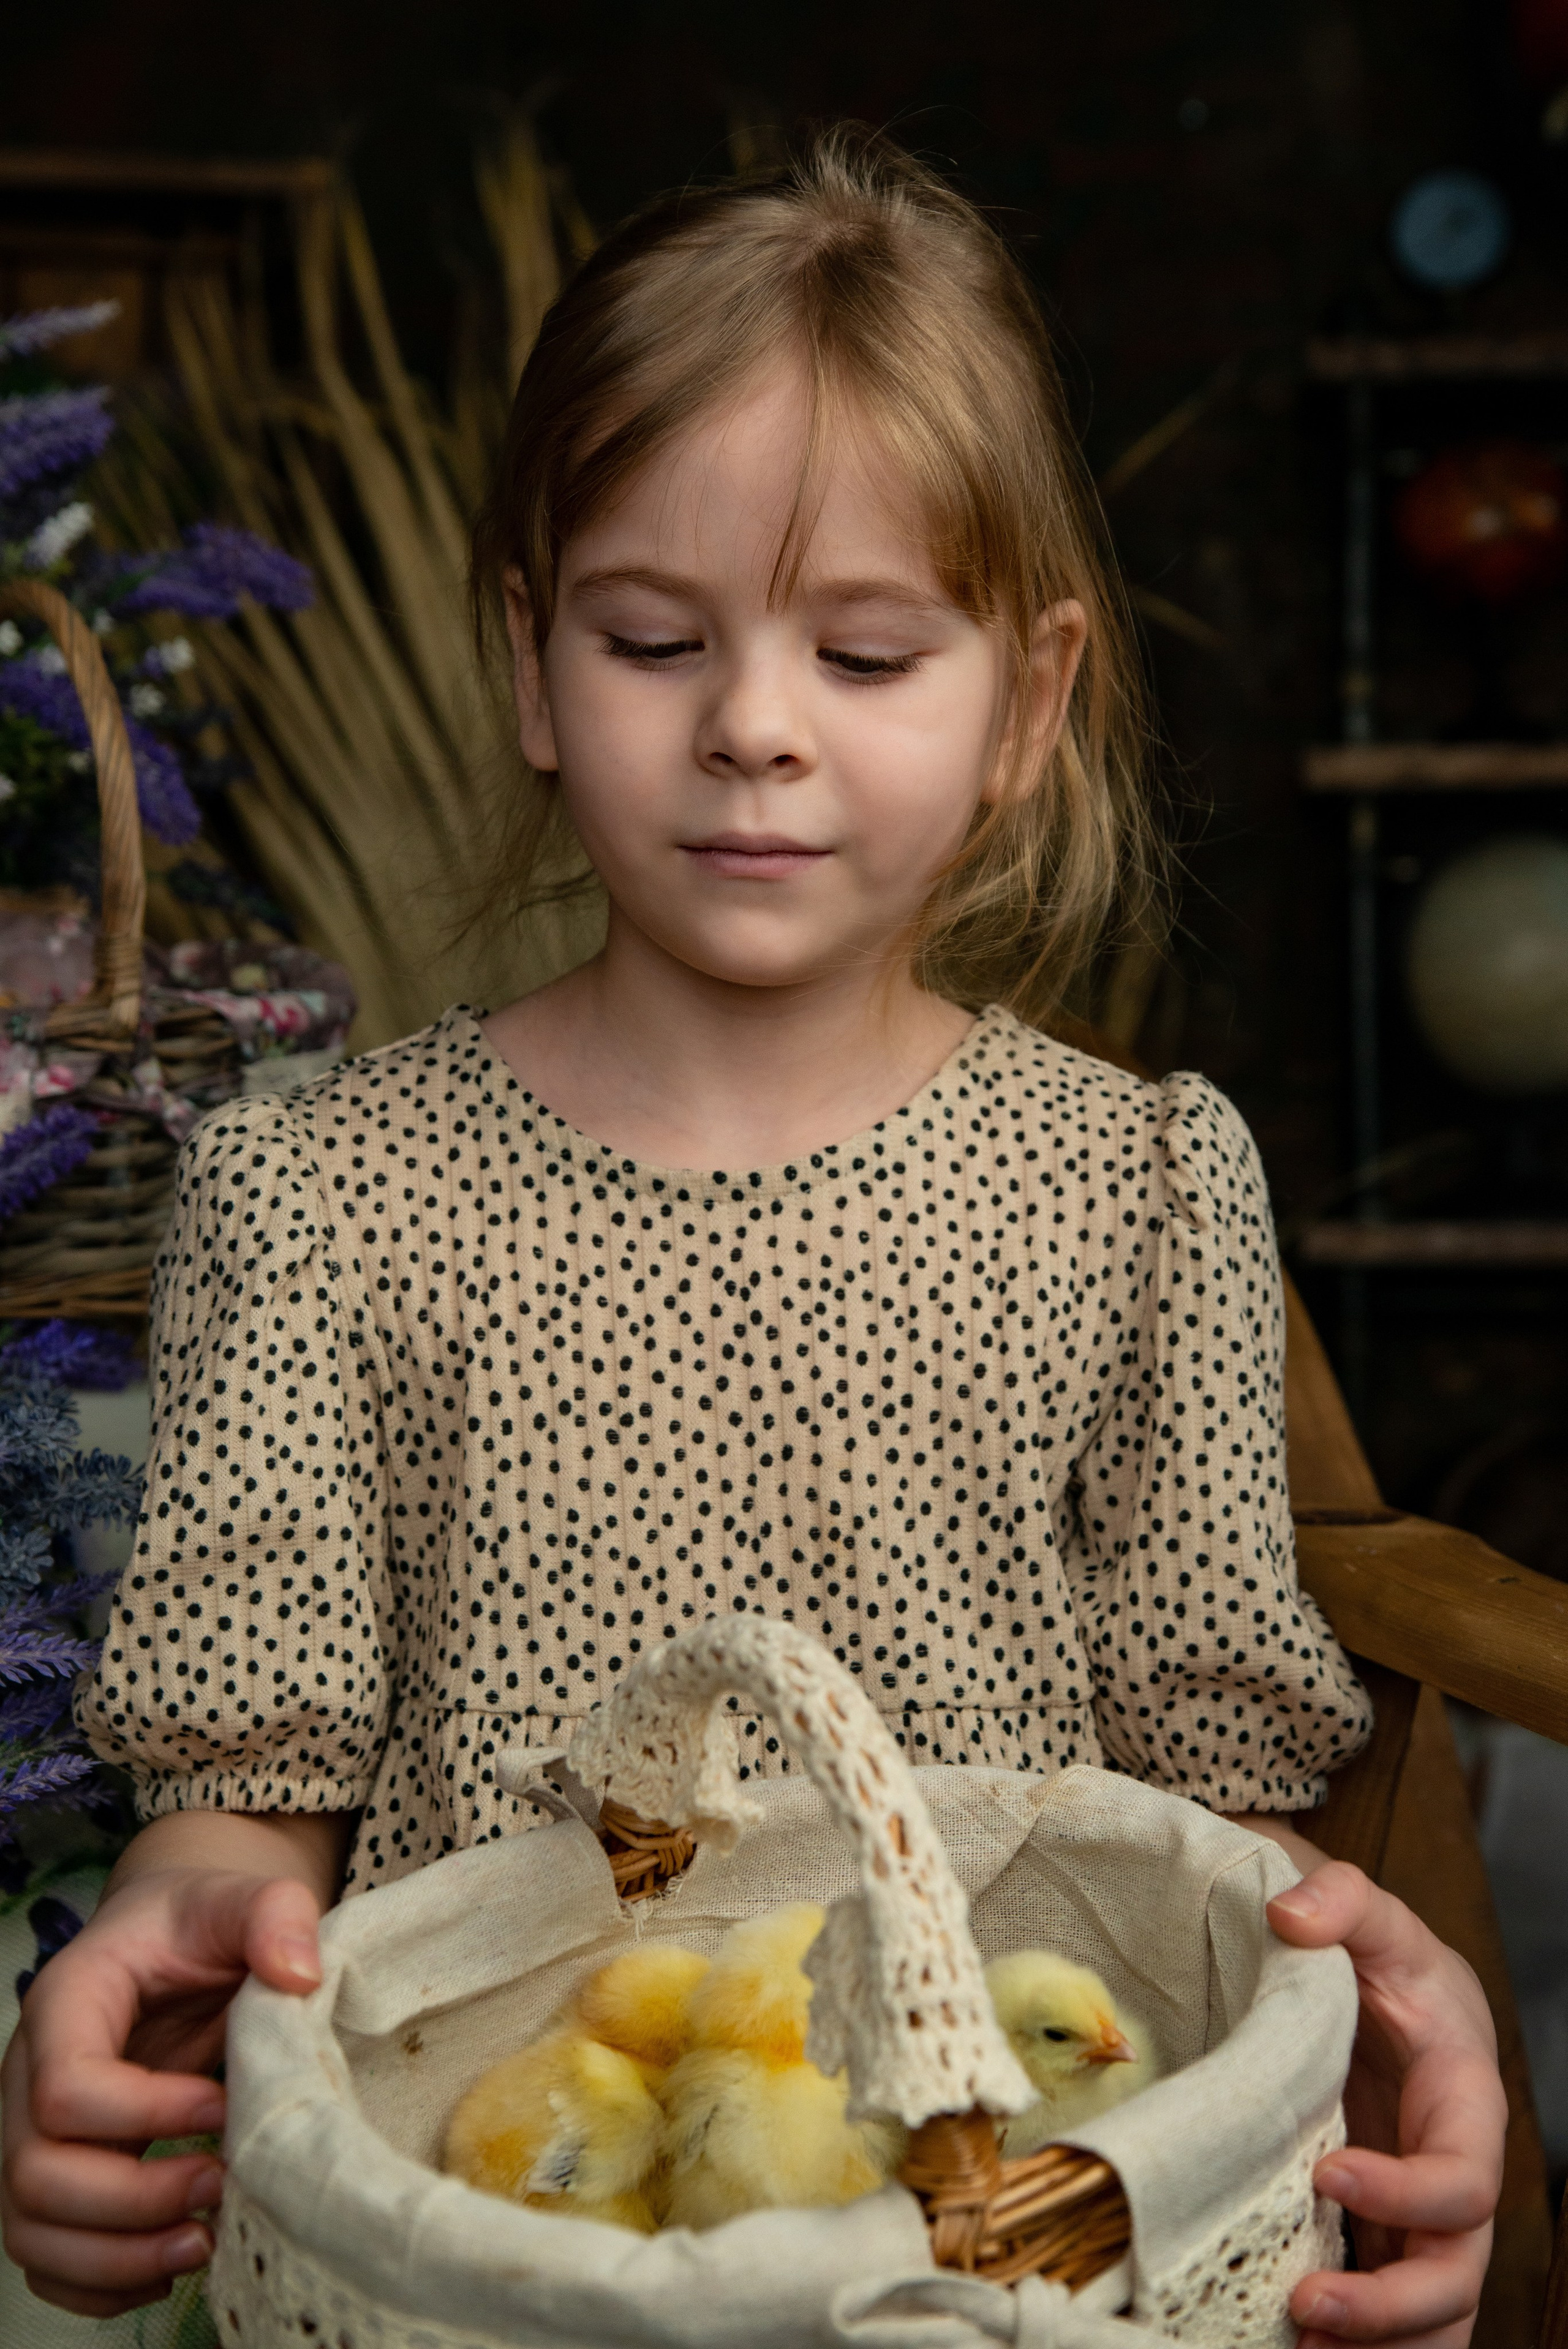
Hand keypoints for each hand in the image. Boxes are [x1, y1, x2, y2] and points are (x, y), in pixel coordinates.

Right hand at [1, 1860, 323, 2316]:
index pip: (66, 2087)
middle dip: (131, 2200)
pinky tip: (170, 2265)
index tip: (223, 2104)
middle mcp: (28, 2074)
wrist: (174, 1940)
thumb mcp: (244, 1894)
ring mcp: (33, 2131)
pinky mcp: (56, 2174)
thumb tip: (299, 1976)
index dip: (146, 2112)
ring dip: (113, 2258)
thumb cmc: (203, 1923)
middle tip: (220, 2185)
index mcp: (66, 2001)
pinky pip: (44, 2256)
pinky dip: (99, 2282)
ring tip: (202, 2243)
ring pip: (29, 2229)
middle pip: (35, 2173)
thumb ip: (276, 1912)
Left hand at [1268, 1861, 1505, 2348]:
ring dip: (1382, 2346)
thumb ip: (1342, 1900)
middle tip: (1308, 2306)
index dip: (1410, 2193)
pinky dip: (1362, 2345)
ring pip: (1434, 2313)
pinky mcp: (1381, 2235)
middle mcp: (1449, 2177)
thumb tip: (1290, 1913)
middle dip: (1393, 2305)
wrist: (1383, 1993)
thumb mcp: (1371, 1916)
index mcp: (1463, 2109)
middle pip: (1454, 2271)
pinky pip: (1393, 2315)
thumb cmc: (1387, 1961)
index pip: (1463, 2179)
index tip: (1329, 2174)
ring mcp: (1418, 2217)